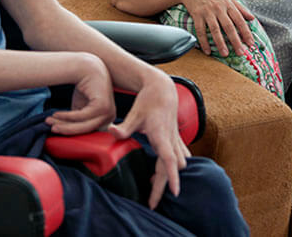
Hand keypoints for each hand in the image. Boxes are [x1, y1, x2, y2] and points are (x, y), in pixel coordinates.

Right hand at [45, 54, 115, 134]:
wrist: (87, 67)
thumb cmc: (84, 86)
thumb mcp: (81, 107)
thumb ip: (78, 120)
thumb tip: (64, 133)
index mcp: (107, 119)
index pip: (87, 131)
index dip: (70, 132)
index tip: (55, 130)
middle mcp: (110, 117)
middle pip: (84, 130)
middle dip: (65, 130)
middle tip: (50, 128)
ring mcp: (108, 112)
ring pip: (83, 125)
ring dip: (64, 124)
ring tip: (50, 121)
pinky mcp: (102, 107)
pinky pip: (82, 116)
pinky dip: (67, 117)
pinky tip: (56, 114)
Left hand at [108, 71, 189, 208]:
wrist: (162, 89)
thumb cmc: (148, 101)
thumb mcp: (134, 113)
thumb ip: (124, 127)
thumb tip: (111, 131)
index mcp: (161, 136)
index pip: (168, 160)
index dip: (172, 177)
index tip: (175, 192)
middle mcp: (171, 140)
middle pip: (171, 168)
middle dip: (165, 186)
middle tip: (152, 203)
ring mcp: (175, 139)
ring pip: (178, 163)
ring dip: (168, 175)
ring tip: (153, 188)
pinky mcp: (175, 138)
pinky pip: (179, 156)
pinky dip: (173, 167)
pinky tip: (163, 172)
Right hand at [181, 0, 254, 55]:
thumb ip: (241, 8)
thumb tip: (252, 18)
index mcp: (228, 4)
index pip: (239, 20)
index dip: (246, 32)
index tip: (251, 44)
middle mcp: (219, 8)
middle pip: (228, 27)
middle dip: (235, 41)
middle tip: (240, 52)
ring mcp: (207, 12)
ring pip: (215, 29)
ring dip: (220, 43)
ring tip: (225, 53)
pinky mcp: (197, 15)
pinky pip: (200, 30)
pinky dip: (204, 41)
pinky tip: (207, 50)